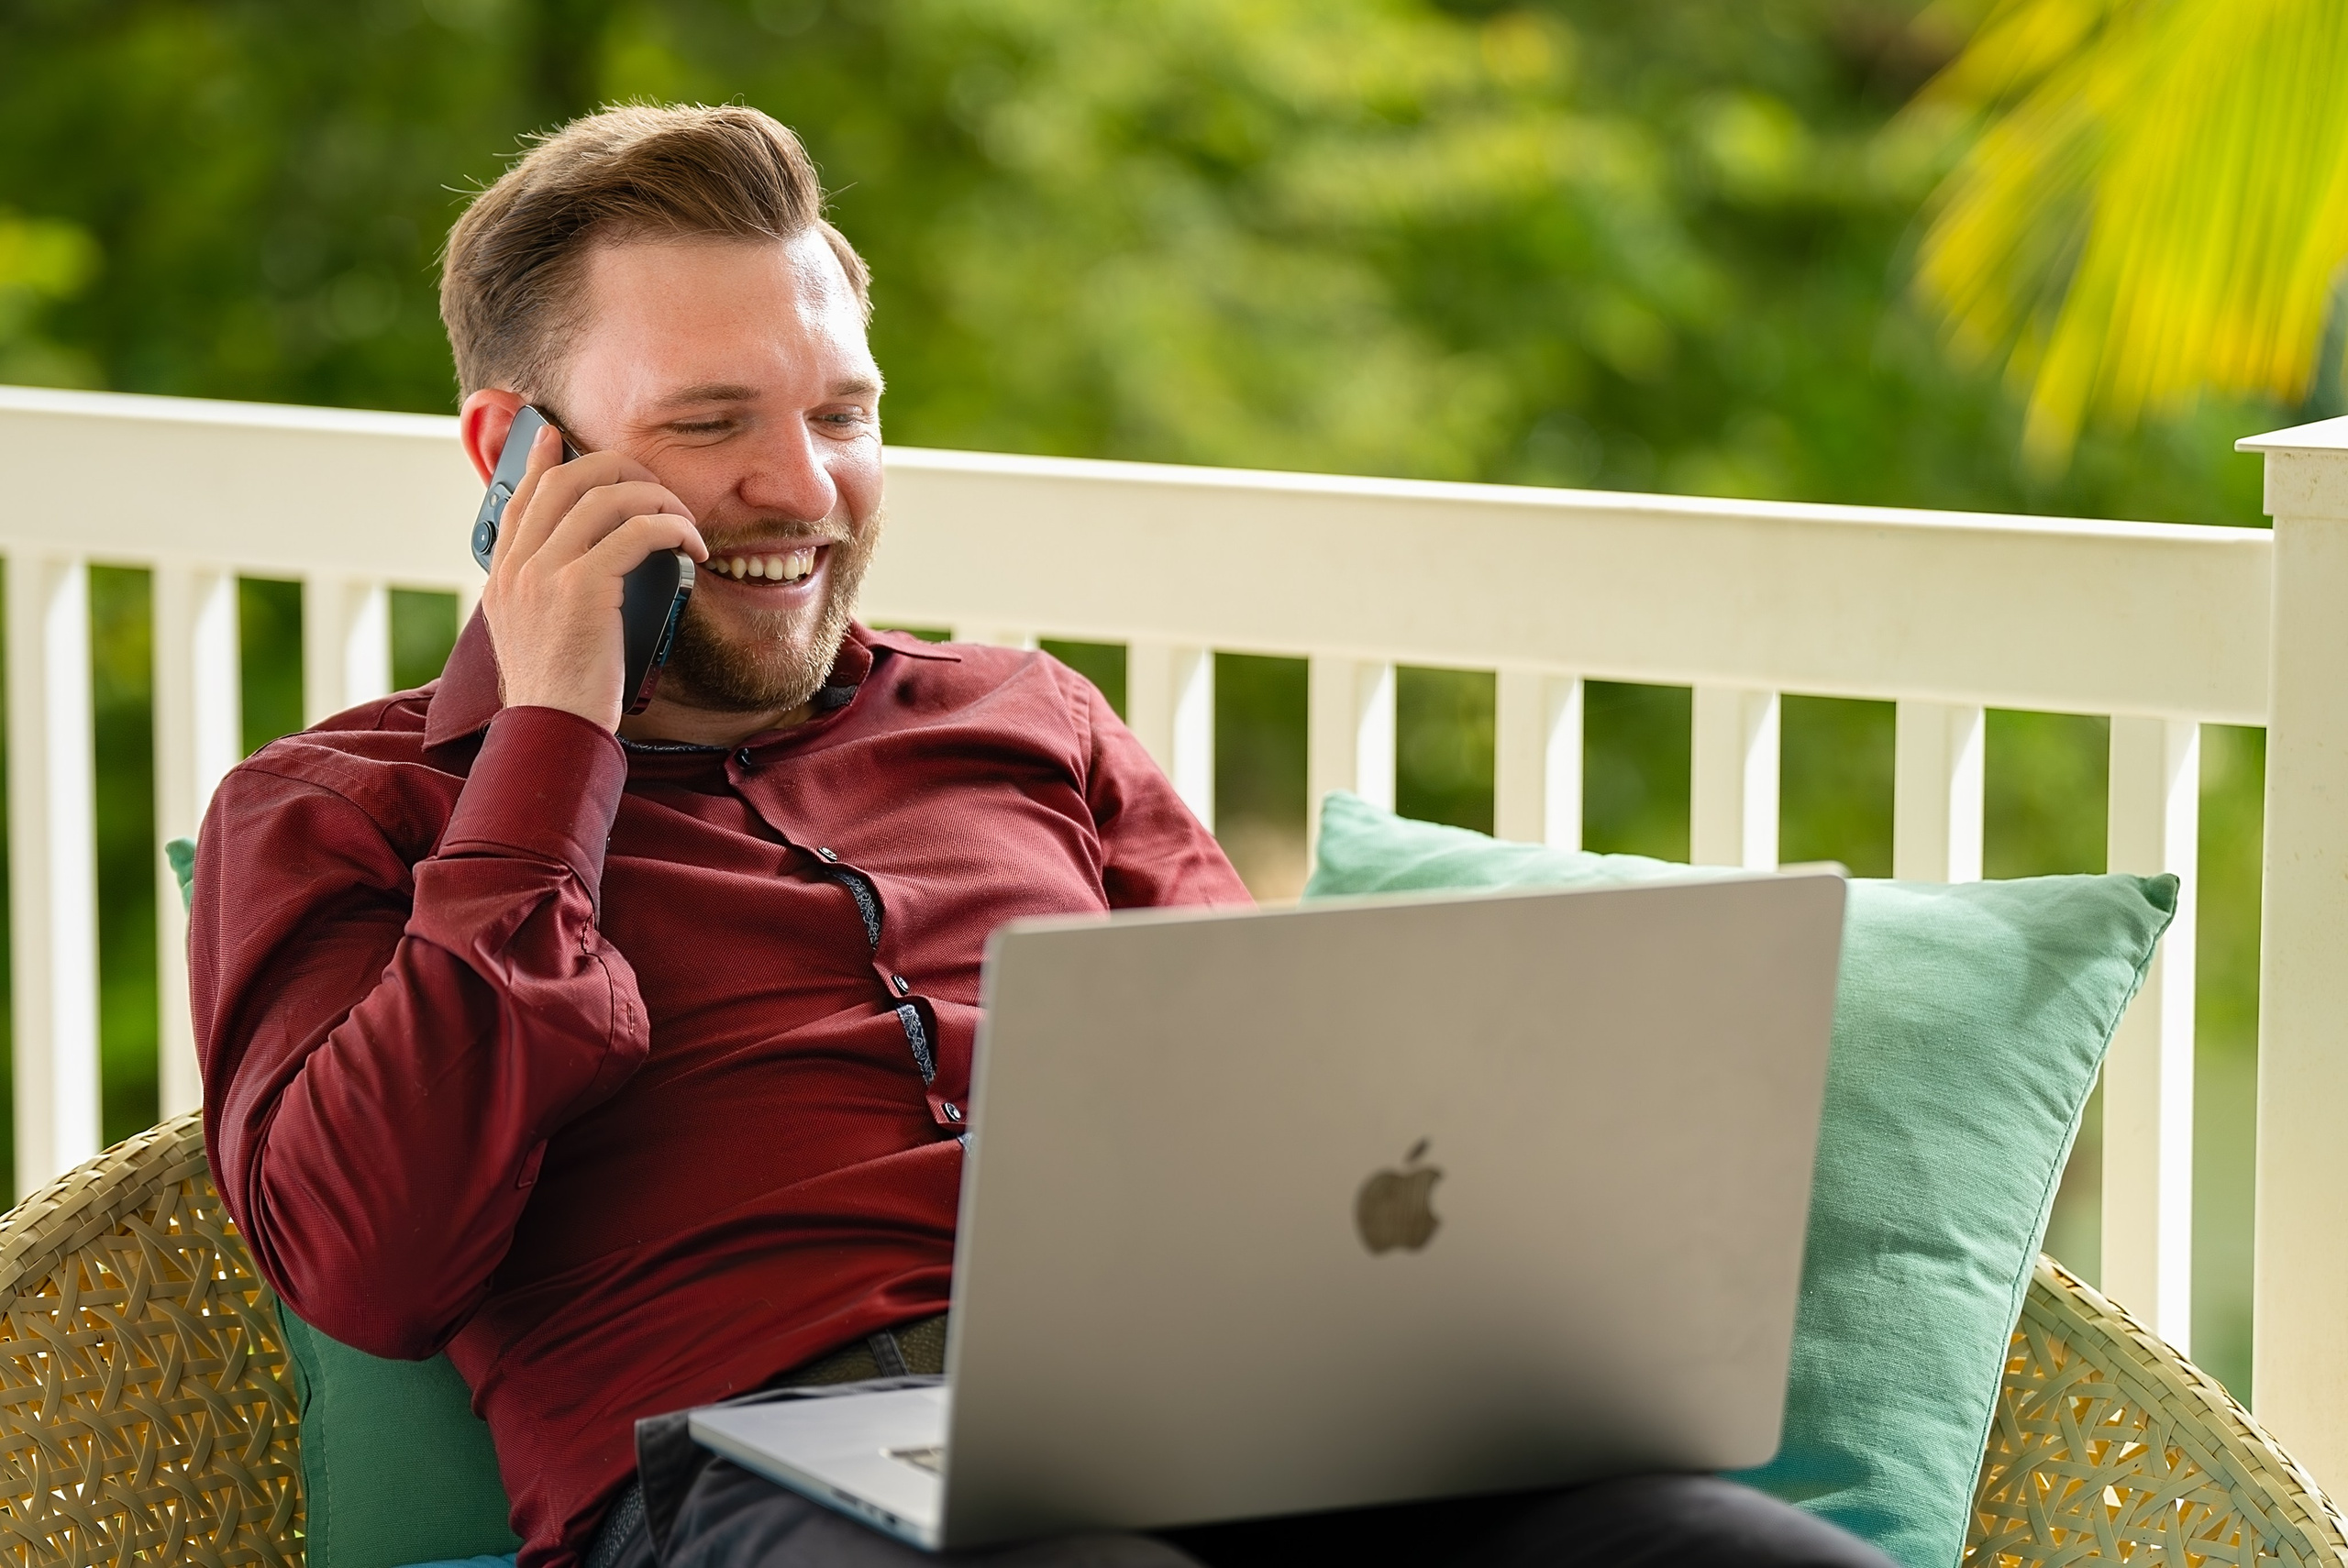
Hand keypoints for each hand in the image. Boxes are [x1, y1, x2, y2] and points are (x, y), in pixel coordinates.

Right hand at [478, 423, 708, 731]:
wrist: (553, 732)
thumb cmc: (558, 694)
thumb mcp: (532, 636)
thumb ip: (541, 595)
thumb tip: (576, 569)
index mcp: (501, 574)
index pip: (520, 496)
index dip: (542, 460)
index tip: (558, 436)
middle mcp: (516, 565)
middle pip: (566, 479)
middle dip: (619, 468)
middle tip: (656, 485)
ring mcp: (544, 572)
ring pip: (606, 496)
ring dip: (658, 498)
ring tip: (685, 522)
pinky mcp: (582, 587)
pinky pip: (636, 531)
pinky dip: (672, 528)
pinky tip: (692, 546)